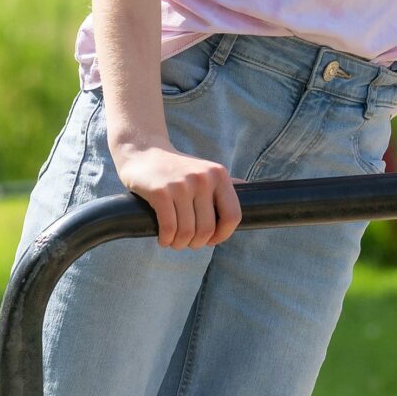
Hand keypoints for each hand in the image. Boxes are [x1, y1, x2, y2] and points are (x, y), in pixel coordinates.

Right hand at [112, 128, 241, 248]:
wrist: (143, 152)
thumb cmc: (177, 168)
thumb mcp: (205, 171)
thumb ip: (226, 184)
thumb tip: (253, 193)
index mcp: (219, 175)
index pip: (233, 216)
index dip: (223, 235)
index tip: (211, 240)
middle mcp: (203, 179)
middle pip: (207, 229)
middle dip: (196, 243)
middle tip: (186, 242)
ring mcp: (182, 185)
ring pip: (187, 232)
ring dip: (179, 244)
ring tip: (174, 242)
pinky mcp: (161, 192)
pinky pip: (169, 228)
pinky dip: (166, 240)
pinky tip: (163, 239)